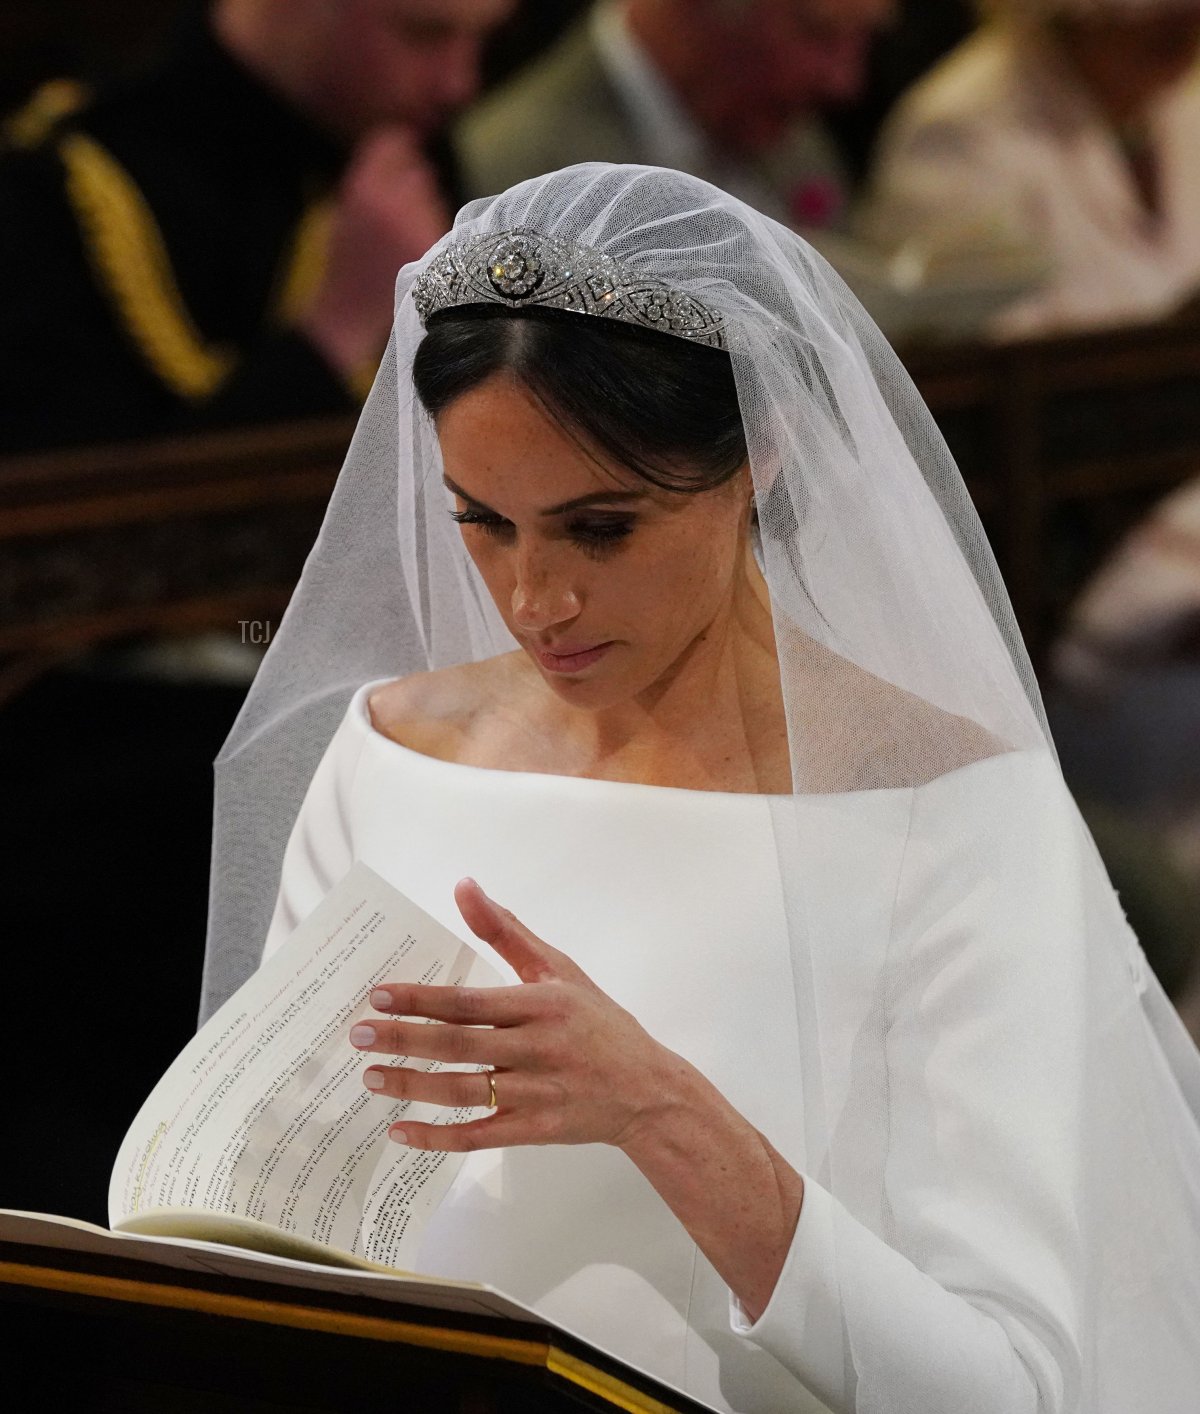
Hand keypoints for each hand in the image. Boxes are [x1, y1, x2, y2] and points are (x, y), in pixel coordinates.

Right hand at [298, 124, 450, 376]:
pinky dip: (434, 232)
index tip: (403, 158)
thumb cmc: (347, 262)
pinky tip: (417, 250)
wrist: (350, 310)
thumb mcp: (346, 209)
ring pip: (435, 195)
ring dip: (427, 209)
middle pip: (420, 169)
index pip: (396, 143)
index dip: (401, 150)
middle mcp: (392, 199)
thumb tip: (408, 144)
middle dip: (414, 185)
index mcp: (364, 186)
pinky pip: (443, 223)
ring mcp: (415, 224)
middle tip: (401, 213)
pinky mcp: (432, 247)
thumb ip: (373, 178)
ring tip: (405, 236)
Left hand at [352, 879, 695, 1151]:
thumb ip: (507, 931)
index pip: (471, 1002)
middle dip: (405, 1040)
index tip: (378, 994)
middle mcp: (538, 1049)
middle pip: (461, 1046)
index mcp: (542, 1005)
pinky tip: (401, 1132)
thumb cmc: (597, 1022)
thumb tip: (464, 886)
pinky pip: (480, 1136)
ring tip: (371, 1078)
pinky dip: (439, 1137)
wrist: (648, 1090)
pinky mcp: (536, 1130)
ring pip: (465, 1093)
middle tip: (358, 1035)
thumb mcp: (559, 969)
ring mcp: (537, 1093)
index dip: (423, 1000)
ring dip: (414, 1086)